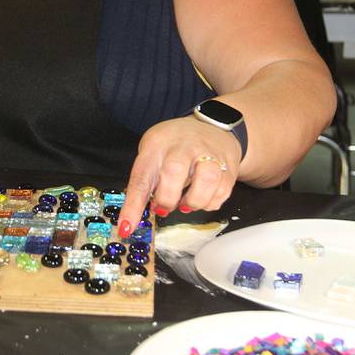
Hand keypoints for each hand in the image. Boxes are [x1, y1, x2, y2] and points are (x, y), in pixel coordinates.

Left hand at [118, 116, 242, 235]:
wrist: (212, 127)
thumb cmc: (175, 144)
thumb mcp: (153, 152)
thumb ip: (145, 181)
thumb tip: (134, 217)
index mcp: (157, 143)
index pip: (142, 175)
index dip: (133, 205)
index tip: (126, 227)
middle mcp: (184, 146)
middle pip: (174, 171)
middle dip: (167, 198)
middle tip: (163, 208)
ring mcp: (209, 153)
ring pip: (206, 179)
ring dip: (193, 202)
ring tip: (185, 204)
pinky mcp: (228, 166)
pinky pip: (222, 191)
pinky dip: (210, 203)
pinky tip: (202, 198)